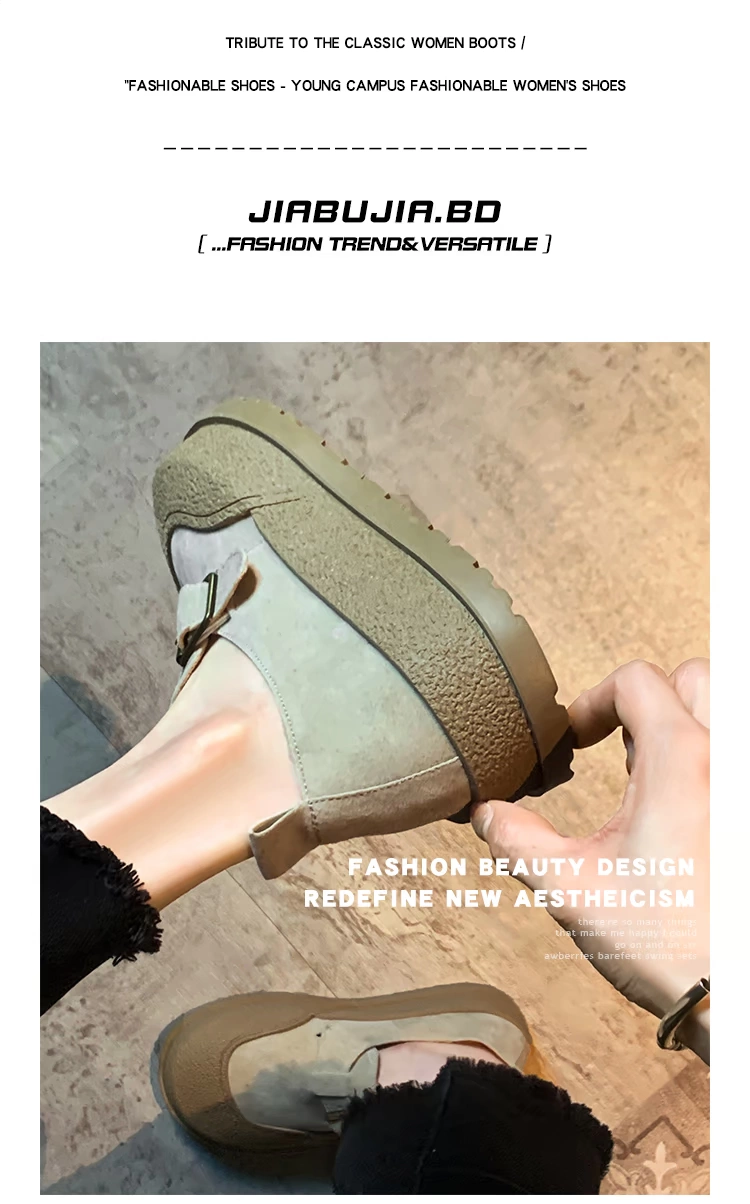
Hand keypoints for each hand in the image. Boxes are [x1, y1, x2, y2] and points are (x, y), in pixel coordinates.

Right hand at [472, 659, 708, 1060]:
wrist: (727, 994)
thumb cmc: (665, 941)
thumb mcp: (570, 887)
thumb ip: (519, 842)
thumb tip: (486, 814)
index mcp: (679, 758)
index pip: (636, 680)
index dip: (594, 700)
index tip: (576, 736)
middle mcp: (723, 759)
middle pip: (694, 676)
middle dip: (651, 697)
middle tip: (619, 741)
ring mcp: (741, 786)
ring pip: (722, 713)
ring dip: (685, 723)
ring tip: (650, 773)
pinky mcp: (746, 816)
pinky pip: (728, 760)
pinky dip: (704, 762)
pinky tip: (680, 811)